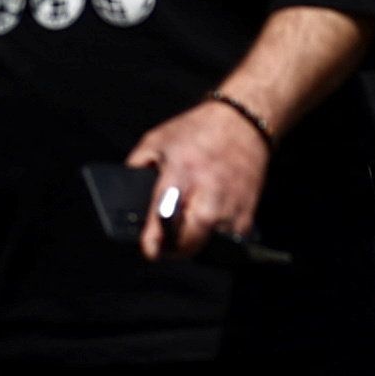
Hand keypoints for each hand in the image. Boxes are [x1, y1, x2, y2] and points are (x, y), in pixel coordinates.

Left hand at [125, 102, 272, 260]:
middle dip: (175, 247)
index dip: (156, 236)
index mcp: (182, 171)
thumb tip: (126, 201)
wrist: (243, 124)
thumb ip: (137, 166)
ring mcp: (231, 207)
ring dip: (195, 242)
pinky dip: (215, 235)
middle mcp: (210, 193)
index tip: (150, 251)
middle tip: (164, 242)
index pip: (165, 212)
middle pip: (191, 239)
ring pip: (209, 244)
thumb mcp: (156, 140)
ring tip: (186, 224)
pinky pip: (227, 240)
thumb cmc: (197, 131)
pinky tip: (207, 218)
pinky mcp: (247, 216)